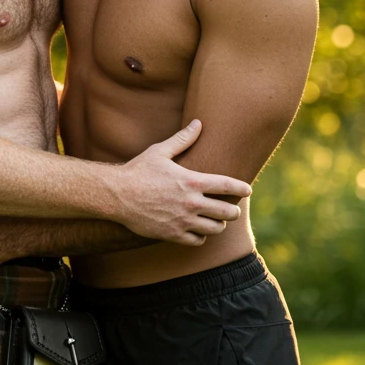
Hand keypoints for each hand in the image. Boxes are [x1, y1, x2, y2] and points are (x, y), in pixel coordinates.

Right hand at [115, 119, 251, 245]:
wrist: (116, 195)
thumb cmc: (138, 170)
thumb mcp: (160, 151)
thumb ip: (182, 139)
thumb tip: (198, 123)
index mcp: (192, 181)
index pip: (227, 185)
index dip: (241, 187)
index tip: (248, 189)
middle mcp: (191, 203)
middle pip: (226, 211)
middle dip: (233, 210)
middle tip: (233, 209)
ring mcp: (183, 220)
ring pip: (214, 229)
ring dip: (218, 225)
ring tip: (217, 220)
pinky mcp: (172, 234)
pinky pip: (197, 241)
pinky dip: (201, 237)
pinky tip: (198, 231)